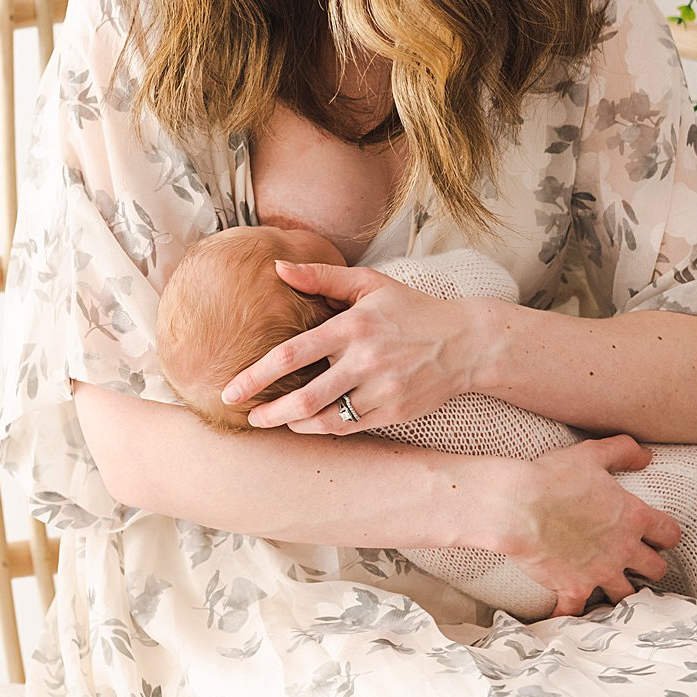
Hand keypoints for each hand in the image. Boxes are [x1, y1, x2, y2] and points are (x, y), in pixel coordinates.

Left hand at [219, 258, 466, 433]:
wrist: (466, 343)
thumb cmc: (411, 310)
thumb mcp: (369, 284)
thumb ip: (321, 277)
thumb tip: (277, 267)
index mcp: (353, 326)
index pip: (294, 354)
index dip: (257, 375)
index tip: (231, 389)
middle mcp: (366, 360)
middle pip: (305, 397)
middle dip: (269, 412)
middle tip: (248, 416)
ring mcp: (382, 390)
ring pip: (325, 419)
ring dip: (293, 423)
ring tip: (274, 420)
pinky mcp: (394, 412)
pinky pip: (349, 427)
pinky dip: (323, 428)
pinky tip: (307, 424)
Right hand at [483, 434, 683, 618]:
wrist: (518, 505)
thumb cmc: (554, 477)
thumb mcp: (592, 454)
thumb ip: (624, 450)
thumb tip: (646, 455)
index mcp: (633, 517)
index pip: (669, 533)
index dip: (666, 534)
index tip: (658, 535)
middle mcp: (623, 550)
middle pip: (656, 570)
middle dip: (650, 566)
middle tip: (638, 561)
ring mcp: (599, 573)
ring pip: (626, 596)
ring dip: (621, 593)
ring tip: (613, 588)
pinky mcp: (573, 588)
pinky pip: (576, 613)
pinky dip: (571, 616)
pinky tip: (566, 619)